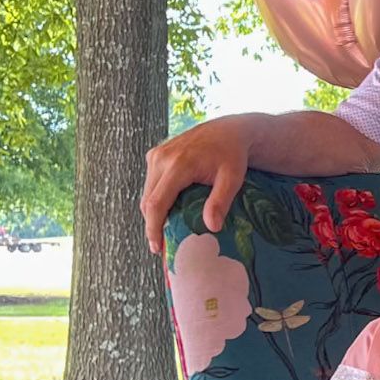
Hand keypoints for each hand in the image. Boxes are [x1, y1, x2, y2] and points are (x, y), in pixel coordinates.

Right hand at [140, 115, 255, 254]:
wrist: (229, 130)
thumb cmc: (233, 155)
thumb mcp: (232, 178)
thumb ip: (220, 201)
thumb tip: (212, 227)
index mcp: (178, 164)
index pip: (156, 203)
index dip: (153, 228)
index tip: (157, 248)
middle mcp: (161, 158)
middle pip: (147, 201)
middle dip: (152, 226)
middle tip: (161, 248)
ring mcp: (156, 155)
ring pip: (147, 193)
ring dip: (153, 214)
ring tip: (164, 234)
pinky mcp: (156, 155)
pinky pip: (151, 184)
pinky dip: (156, 200)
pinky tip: (168, 213)